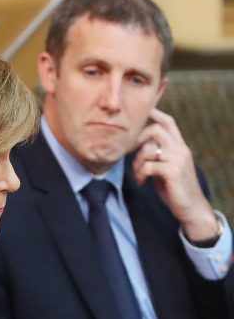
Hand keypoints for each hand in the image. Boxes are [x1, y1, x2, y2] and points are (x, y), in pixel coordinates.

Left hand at [132, 108, 218, 241]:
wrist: (191, 207)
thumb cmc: (174, 188)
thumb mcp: (165, 168)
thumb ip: (156, 156)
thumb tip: (136, 148)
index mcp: (179, 146)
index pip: (169, 122)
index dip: (155, 114)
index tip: (142, 111)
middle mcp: (180, 149)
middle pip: (155, 130)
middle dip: (137, 139)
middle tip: (128, 153)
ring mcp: (178, 159)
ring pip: (148, 149)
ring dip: (137, 162)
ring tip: (138, 175)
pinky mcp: (173, 171)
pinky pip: (148, 166)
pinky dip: (140, 174)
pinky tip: (141, 182)